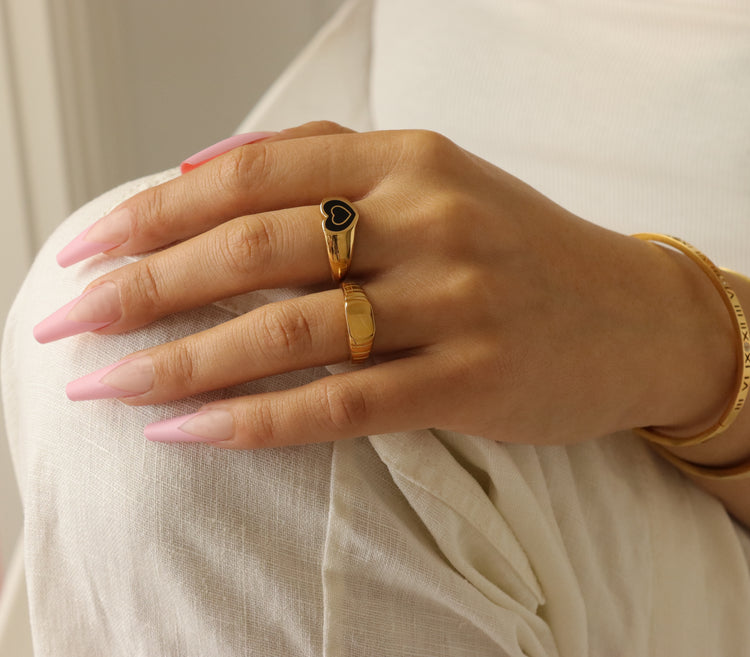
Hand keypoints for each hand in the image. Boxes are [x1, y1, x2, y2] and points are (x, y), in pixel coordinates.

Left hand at [34, 122, 735, 447]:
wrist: (632, 315)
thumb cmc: (518, 248)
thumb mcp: (433, 179)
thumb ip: (326, 161)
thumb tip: (197, 167)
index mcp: (409, 158)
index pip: (255, 172)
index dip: (157, 210)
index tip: (88, 249)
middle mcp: (428, 219)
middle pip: (252, 248)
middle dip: (141, 286)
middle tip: (64, 319)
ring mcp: (452, 301)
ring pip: (285, 330)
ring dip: (179, 362)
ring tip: (103, 385)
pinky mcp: (469, 381)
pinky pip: (337, 404)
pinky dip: (254, 420)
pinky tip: (187, 432)